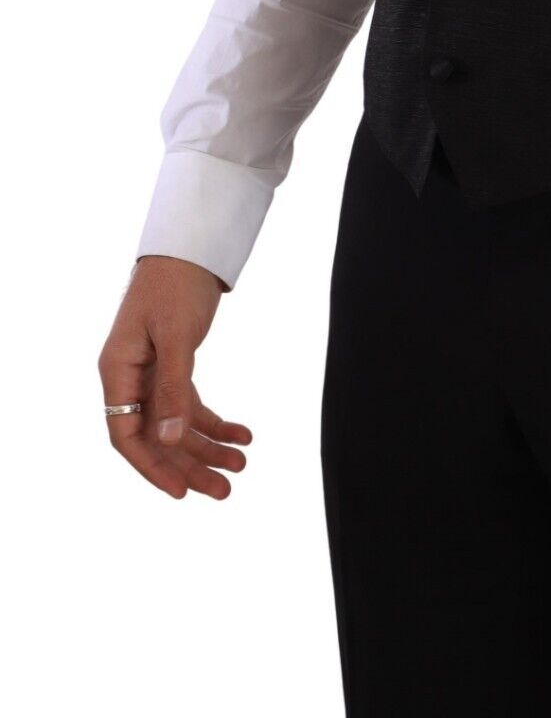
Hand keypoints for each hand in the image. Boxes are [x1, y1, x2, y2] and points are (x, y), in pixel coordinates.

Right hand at [98, 254, 251, 499]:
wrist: (189, 247)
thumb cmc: (174, 285)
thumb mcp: (176, 337)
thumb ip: (173, 388)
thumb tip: (169, 440)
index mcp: (118, 373)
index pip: (126, 435)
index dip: (152, 467)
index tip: (182, 492)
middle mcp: (130, 378)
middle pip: (157, 436)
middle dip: (190, 464)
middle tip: (226, 490)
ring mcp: (151, 373)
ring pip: (176, 424)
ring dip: (208, 446)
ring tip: (242, 465)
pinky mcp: (174, 364)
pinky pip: (191, 404)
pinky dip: (216, 421)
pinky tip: (243, 434)